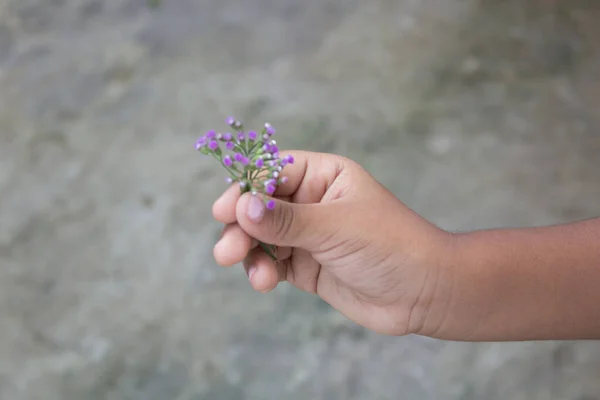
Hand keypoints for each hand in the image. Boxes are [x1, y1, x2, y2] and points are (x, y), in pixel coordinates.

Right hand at [212, 151, 454, 335]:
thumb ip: (286, 220)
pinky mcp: (305, 265)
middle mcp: (312, 202)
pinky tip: (264, 283)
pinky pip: (271, 263)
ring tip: (254, 275)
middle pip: (260, 207)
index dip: (246, 190)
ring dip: (249, 253)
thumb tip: (241, 207)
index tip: (224, 211)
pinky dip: (262, 271)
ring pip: (261, 237)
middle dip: (242, 228)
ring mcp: (307, 235)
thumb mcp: (336, 227)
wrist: (424, 293)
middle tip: (228, 252)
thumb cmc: (390, 246)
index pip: (272, 173)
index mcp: (323, 176)